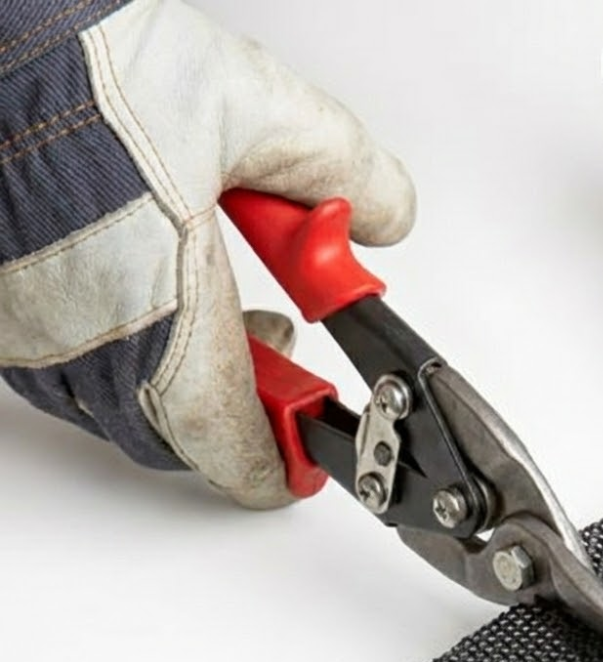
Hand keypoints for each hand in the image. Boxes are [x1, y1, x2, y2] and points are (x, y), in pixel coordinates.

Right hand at [0, 0, 413, 507]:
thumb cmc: (84, 65)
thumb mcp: (252, 104)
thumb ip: (341, 169)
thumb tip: (386, 216)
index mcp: (157, 307)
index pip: (222, 436)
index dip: (268, 467)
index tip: (296, 475)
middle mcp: (81, 338)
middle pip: (176, 432)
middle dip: (242, 410)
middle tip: (284, 352)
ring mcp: (28, 332)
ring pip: (118, 410)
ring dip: (184, 385)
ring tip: (226, 316)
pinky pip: (67, 374)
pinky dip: (125, 360)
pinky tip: (150, 298)